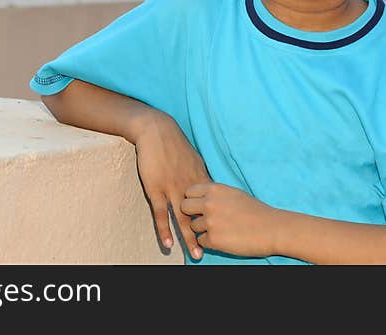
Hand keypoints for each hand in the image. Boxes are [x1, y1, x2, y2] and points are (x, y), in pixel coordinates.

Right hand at [132, 110, 210, 259]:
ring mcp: (172, 188)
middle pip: (201, 215)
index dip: (220, 218)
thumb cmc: (174, 144)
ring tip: (195, 254)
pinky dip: (165, 229)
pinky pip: (162, 213)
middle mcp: (189, 185)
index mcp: (200, 178)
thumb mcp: (194, 158)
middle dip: (209, 233)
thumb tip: (210, 187)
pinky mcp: (156, 189)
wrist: (157, 130)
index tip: (230, 232)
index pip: (213, 204)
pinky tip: (169, 243)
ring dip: (189, 238)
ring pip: (183, 218)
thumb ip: (201, 174)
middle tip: (217, 250)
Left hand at [180, 182, 278, 258]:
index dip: (193, 199)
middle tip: (204, 218)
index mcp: (215, 189)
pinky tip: (224, 238)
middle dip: (191, 213)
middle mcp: (209, 203)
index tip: (199, 205)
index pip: (189, 191)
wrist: (272, 228)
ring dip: (202, 229)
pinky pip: (201, 241)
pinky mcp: (213, 239)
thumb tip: (200, 197)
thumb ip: (215, 194)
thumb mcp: (233, 193)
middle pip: (184, 207)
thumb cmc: (255, 210)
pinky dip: (210, 242)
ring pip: (192, 226)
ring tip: (220, 229)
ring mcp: (210, 222)